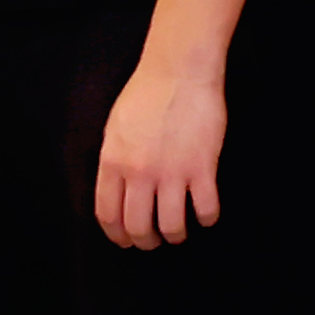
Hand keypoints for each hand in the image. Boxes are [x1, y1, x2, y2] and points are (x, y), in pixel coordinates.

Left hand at [98, 40, 227, 247]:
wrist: (179, 72)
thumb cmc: (146, 94)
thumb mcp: (115, 129)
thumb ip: (113, 162)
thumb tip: (118, 190)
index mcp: (113, 163)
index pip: (108, 215)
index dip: (117, 235)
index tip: (126, 240)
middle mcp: (139, 173)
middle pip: (138, 226)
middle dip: (146, 242)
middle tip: (153, 242)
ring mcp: (171, 172)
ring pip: (171, 224)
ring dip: (175, 235)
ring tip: (179, 233)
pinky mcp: (202, 167)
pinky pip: (205, 207)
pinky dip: (207, 218)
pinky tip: (207, 215)